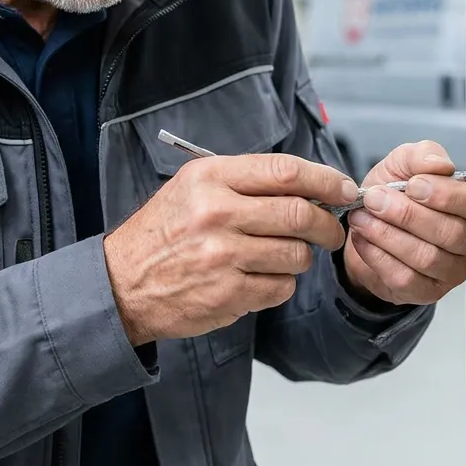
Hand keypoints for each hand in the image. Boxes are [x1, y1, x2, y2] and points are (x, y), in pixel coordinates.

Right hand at [104, 154, 358, 344]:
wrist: (121, 283)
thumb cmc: (165, 232)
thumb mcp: (193, 187)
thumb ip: (247, 182)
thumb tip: (311, 186)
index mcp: (210, 178)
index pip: (286, 172)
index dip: (326, 180)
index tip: (344, 189)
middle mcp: (217, 213)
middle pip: (300, 214)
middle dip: (328, 225)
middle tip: (332, 231)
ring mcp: (223, 256)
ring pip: (297, 254)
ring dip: (301, 257)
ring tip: (283, 255)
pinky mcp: (228, 293)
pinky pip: (281, 287)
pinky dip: (280, 284)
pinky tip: (259, 278)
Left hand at [341, 142, 465, 306]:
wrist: (365, 225)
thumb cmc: (393, 195)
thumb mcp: (403, 164)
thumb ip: (422, 155)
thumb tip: (439, 163)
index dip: (447, 195)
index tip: (413, 185)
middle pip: (450, 232)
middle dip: (406, 214)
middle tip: (375, 199)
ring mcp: (451, 270)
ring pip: (426, 257)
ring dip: (387, 234)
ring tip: (363, 218)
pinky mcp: (426, 290)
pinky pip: (405, 278)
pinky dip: (378, 256)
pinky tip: (364, 239)